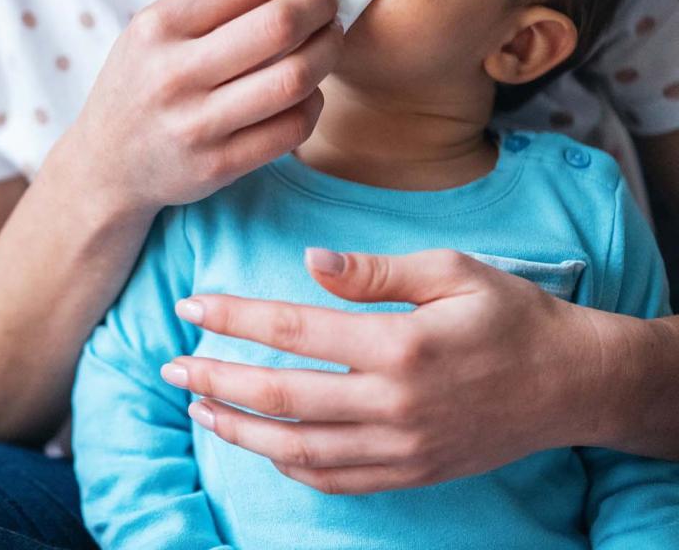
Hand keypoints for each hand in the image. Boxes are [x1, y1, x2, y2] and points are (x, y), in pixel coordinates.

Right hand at [58, 0, 352, 217]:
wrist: (105, 165)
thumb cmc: (142, 83)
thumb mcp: (161, 27)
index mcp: (159, 26)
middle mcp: (174, 74)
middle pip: (280, 24)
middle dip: (324, 3)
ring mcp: (196, 125)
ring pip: (295, 78)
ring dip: (328, 51)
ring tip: (328, 40)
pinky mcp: (218, 166)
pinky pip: (293, 128)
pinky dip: (314, 102)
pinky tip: (307, 90)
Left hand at [161, 248, 602, 493]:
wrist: (570, 383)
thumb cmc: (509, 314)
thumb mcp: (450, 271)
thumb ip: (374, 270)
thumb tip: (306, 261)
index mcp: (399, 343)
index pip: (293, 329)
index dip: (233, 317)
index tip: (190, 306)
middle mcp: (394, 402)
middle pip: (281, 395)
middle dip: (215, 379)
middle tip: (171, 366)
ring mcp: (401, 446)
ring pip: (298, 449)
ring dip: (240, 429)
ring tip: (199, 407)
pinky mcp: (411, 473)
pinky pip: (336, 480)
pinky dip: (290, 466)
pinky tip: (262, 445)